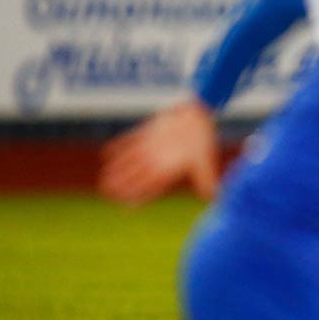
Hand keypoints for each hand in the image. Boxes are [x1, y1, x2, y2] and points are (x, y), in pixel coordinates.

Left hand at [98, 99, 220, 205]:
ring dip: (117, 169)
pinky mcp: (149, 132)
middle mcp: (159, 160)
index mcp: (170, 169)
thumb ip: (206, 178)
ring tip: (104, 178)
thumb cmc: (203, 138)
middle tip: (107, 192)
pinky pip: (129, 140)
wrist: (200, 113)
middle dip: (122, 185)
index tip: (125, 206)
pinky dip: (118, 146)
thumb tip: (214, 197)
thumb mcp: (204, 160)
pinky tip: (106, 152)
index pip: (152, 187)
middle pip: (137, 176)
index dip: (139, 197)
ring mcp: (152, 147)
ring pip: (130, 161)